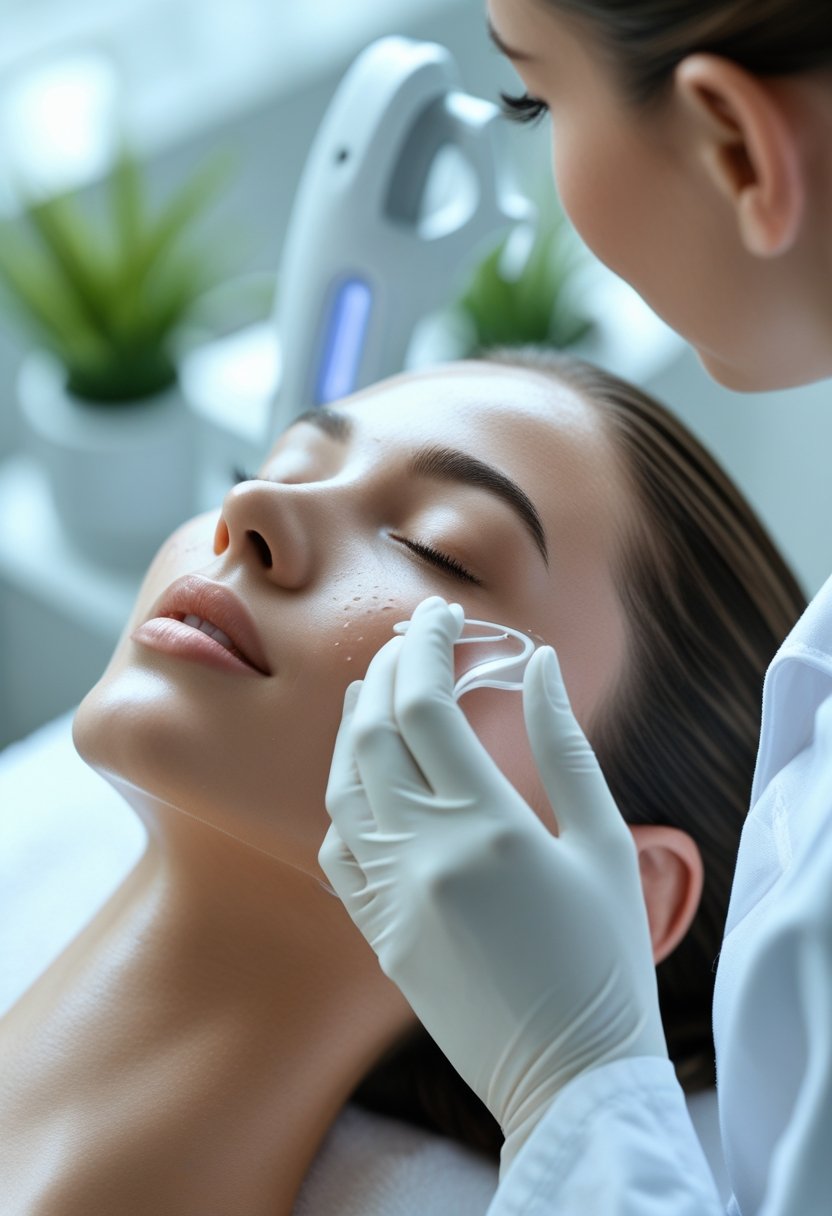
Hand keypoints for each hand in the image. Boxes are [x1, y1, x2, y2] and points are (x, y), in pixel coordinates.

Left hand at [319, 596, 666, 1173]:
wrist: (571, 1078)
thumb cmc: (606, 958)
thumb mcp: (604, 844)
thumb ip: (565, 747)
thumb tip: (541, 666)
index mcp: (489, 826)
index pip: (430, 708)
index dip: (429, 648)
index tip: (441, 614)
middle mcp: (425, 854)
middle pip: (377, 733)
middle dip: (390, 669)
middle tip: (411, 636)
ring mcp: (391, 896)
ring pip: (344, 786)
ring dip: (354, 726)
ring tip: (375, 688)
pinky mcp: (378, 934)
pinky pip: (336, 852)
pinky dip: (343, 803)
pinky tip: (362, 783)